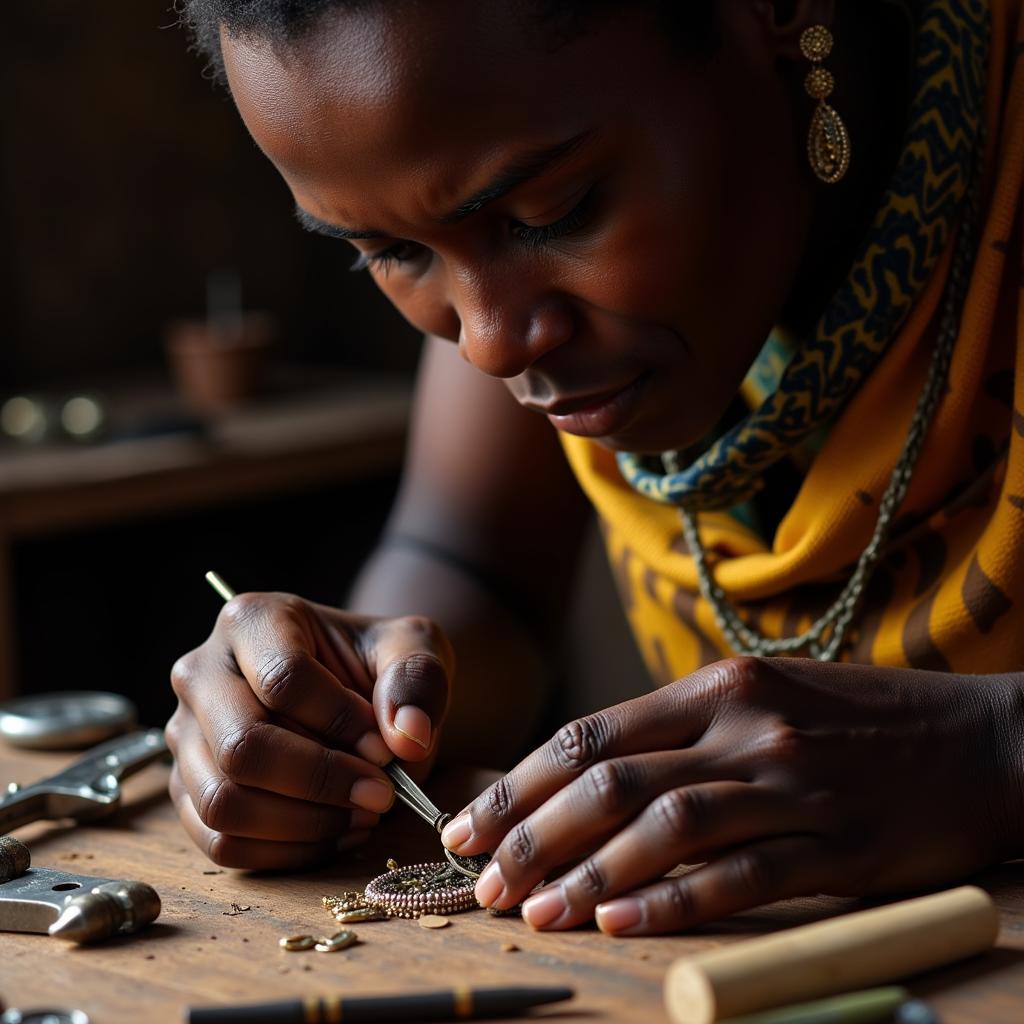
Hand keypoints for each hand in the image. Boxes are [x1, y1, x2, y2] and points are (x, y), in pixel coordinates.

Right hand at [166, 591, 452, 867]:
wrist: (359, 689)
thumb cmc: (379, 664)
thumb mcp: (416, 648)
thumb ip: (418, 681)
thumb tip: (407, 738)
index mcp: (252, 620)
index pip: (284, 680)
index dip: (342, 724)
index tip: (388, 749)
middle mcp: (202, 672)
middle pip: (242, 747)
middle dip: (321, 782)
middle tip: (381, 794)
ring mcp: (185, 735)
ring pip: (224, 803)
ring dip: (305, 824)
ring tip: (363, 813)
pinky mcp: (188, 789)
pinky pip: (221, 843)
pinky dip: (286, 852)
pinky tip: (336, 831)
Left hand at [442, 657, 1020, 933]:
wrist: (983, 739)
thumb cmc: (859, 718)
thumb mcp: (766, 696)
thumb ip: (683, 729)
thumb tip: (590, 773)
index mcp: (719, 686)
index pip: (593, 732)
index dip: (523, 781)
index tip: (471, 822)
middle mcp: (746, 726)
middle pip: (611, 779)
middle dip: (533, 832)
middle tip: (481, 878)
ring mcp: (792, 785)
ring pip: (665, 827)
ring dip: (588, 872)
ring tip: (532, 909)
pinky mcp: (838, 845)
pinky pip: (741, 877)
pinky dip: (674, 903)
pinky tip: (621, 925)